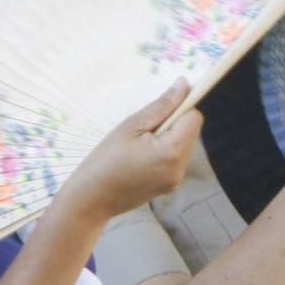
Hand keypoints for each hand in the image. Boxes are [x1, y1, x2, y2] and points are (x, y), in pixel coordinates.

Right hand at [69, 79, 203, 217]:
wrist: (90, 200)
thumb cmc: (104, 160)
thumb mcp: (131, 126)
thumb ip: (162, 105)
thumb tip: (185, 84)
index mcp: (172, 152)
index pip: (194, 117)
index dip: (181, 107)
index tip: (160, 108)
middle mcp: (180, 168)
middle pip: (191, 131)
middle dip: (172, 123)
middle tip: (142, 130)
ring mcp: (176, 180)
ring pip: (184, 144)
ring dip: (168, 137)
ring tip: (139, 145)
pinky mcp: (170, 186)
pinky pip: (176, 159)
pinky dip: (164, 151)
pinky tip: (140, 157)